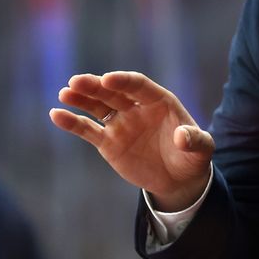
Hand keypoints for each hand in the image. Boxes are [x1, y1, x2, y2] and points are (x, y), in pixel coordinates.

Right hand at [49, 71, 213, 210]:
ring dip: (81, 98)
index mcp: (159, 101)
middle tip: (76, 82)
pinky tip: (56, 115)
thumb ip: (195, 140)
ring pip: (97, 106)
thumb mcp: (202, 150)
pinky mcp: (108, 142)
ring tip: (65, 93)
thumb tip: (181, 137)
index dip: (123, 81)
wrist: (178, 179)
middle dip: (95, 86)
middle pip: (113, 92)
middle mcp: (136, 108)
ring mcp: (120, 123)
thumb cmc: (192, 158)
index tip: (107, 79)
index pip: (138, 85)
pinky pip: (88, 129)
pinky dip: (72, 122)